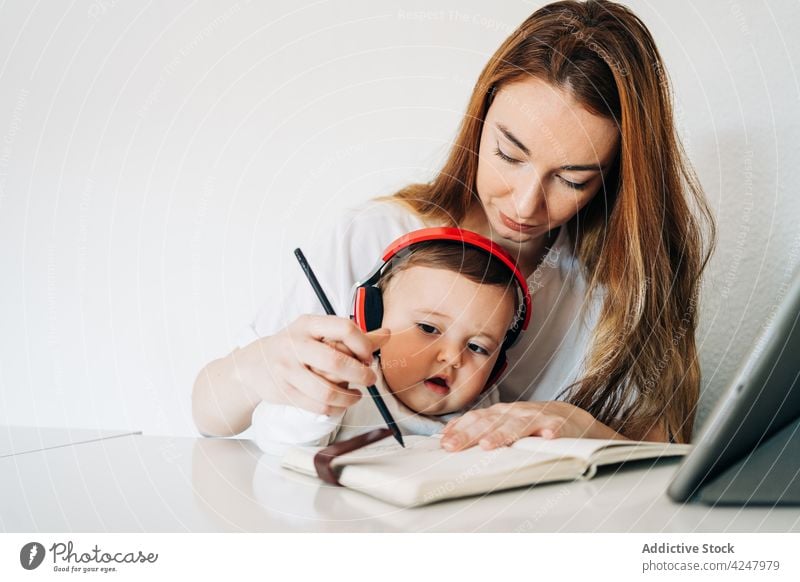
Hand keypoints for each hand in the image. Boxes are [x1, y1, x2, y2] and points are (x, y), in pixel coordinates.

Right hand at [251, 314, 390, 415]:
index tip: (370, 356)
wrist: (254, 364)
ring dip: (350, 397)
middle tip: (370, 379)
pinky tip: (343, 403)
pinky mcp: (285, 392)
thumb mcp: (318, 332)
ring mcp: (288, 369)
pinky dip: (336, 408)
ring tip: (357, 395)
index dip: (364, 344)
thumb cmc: (295, 345)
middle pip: (336, 362)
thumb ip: (352, 335)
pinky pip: (318, 406)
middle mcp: (296, 344)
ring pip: (327, 391)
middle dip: (361, 374)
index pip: (344, 328)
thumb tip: (388, 334)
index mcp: (308, 324)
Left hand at [440, 401, 623, 450]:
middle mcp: (516, 412)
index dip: (459, 430)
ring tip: (489, 445)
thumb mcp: (504, 422)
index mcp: (501, 413)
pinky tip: (546, 439)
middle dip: (470, 434)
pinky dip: (550, 433)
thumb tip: (446, 435)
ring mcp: (539, 418)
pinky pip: (556, 429)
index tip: (444, 444)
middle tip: (454, 447)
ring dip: (504, 434)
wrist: (573, 418)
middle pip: (491, 422)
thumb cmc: (533, 424)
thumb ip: (479, 427)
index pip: (476, 418)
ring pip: (519, 425)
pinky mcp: (561, 426)